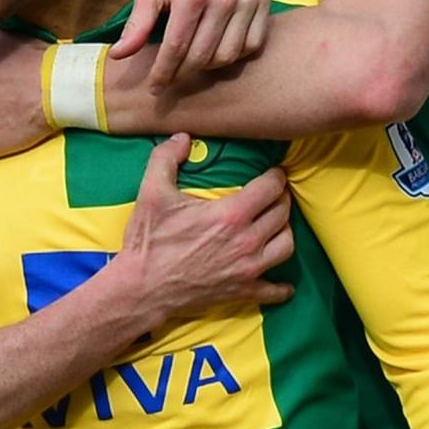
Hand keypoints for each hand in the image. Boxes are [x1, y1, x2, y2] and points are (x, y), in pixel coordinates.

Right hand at [111, 135, 293, 317]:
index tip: (274, 172)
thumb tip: (182, 137)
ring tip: (275, 224)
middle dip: (281, 199)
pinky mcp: (243, 291)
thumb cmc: (149, 241)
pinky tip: (283, 282)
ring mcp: (248, 269)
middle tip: (274, 194)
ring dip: (284, 231)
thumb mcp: (152, 193)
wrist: (142, 289)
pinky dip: (282, 286)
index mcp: (230, 214)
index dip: (276, 177)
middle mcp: (246, 241)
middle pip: (282, 214)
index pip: (270, 188)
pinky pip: (275, 290)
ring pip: (286, 245)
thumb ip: (166, 158)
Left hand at [113, 0, 266, 86]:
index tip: (155, 87)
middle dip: (183, 73)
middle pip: (203, 56)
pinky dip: (236, 54)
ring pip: (229, 55)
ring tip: (193, 62)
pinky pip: (253, 43)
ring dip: (209, 66)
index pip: (177, 48)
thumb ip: (136, 24)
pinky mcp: (263, 0)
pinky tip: (219, 49)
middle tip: (171, 76)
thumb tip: (118, 56)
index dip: (164, 72)